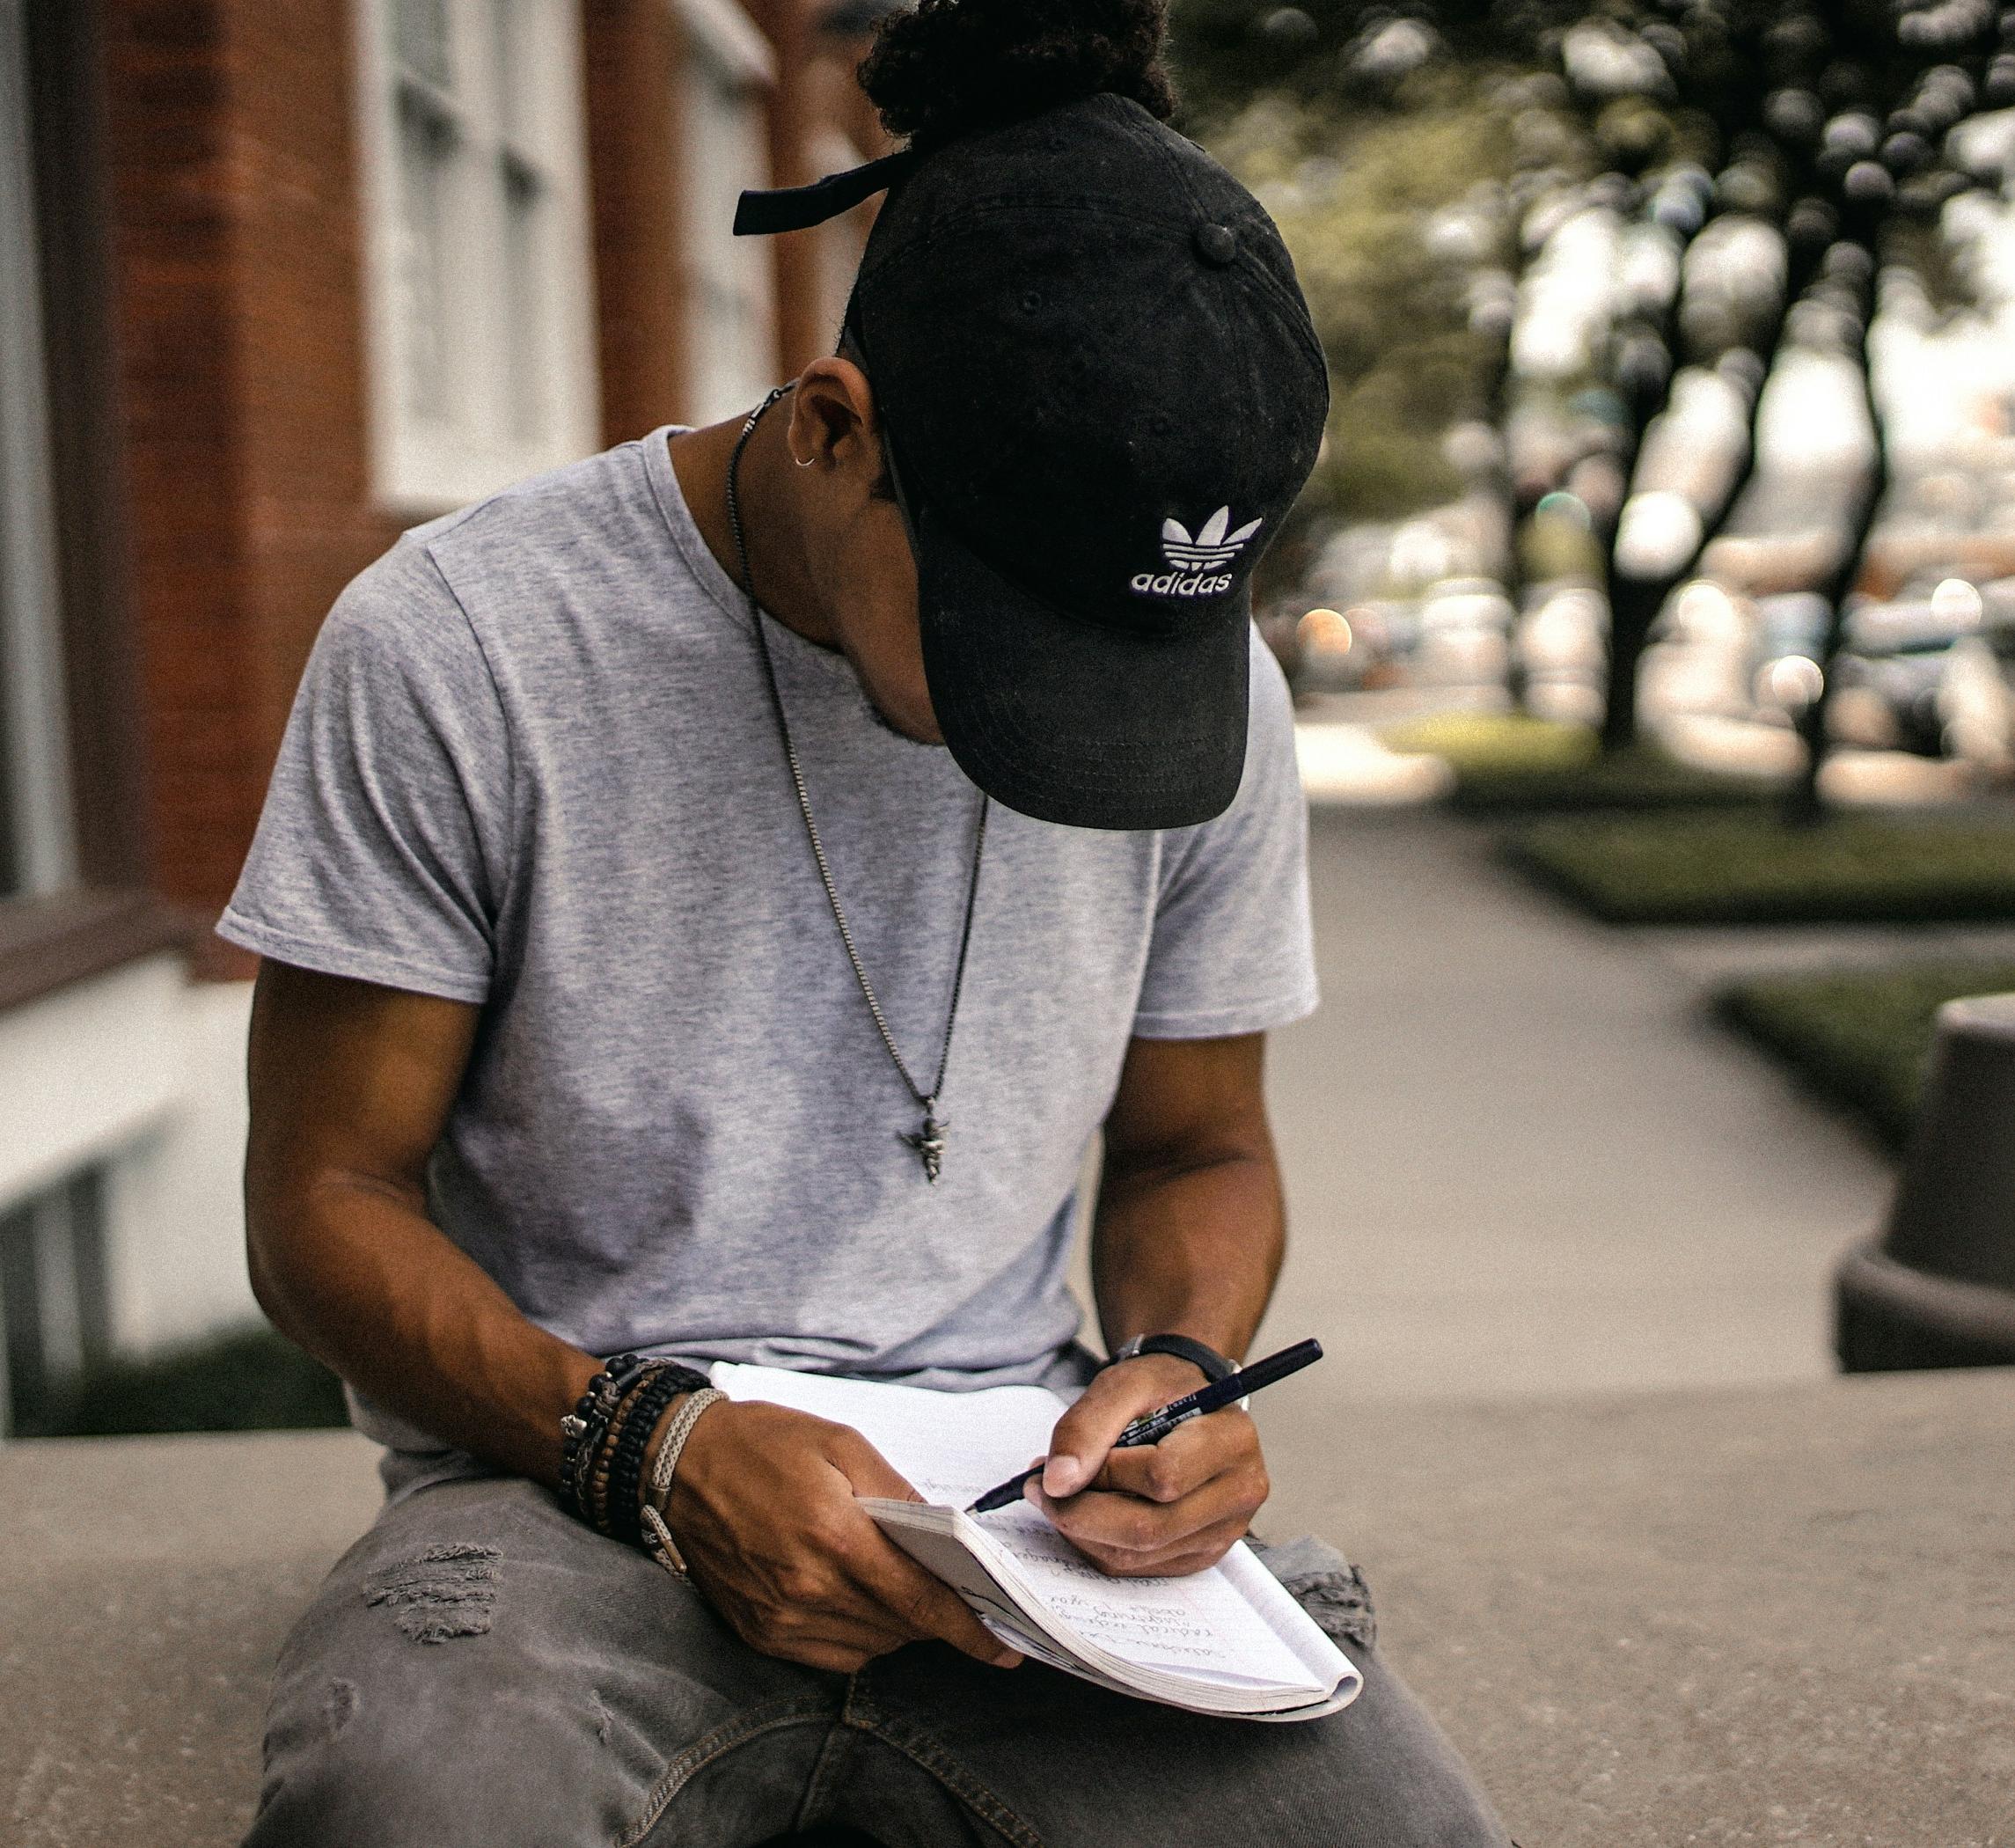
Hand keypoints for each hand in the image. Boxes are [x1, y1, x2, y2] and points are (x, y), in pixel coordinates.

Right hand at [662, 1397, 1021, 1673]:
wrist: (676, 1463)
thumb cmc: (763, 1443)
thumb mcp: (841, 1443)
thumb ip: (898, 1492)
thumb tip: (946, 1536)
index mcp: (836, 1536)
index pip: (920, 1600)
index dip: (969, 1628)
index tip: (1005, 1644)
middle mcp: (809, 1588)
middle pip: (901, 1627)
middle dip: (936, 1615)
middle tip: (959, 1594)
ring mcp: (781, 1618)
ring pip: (871, 1645)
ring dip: (898, 1624)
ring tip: (898, 1582)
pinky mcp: (760, 1633)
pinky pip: (832, 1655)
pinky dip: (858, 1635)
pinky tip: (857, 1597)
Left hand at [1030, 1354, 1268, 1576]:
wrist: (1189, 1402)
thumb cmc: (1160, 1389)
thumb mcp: (1123, 1384)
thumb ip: (1086, 1426)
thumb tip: (1057, 1482)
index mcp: (1232, 1441)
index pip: (1163, 1476)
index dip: (1103, 1475)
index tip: (1054, 1465)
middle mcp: (1240, 1493)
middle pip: (1151, 1527)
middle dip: (1081, 1512)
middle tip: (1040, 1489)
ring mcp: (1224, 1531)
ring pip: (1139, 1555)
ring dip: (1083, 1531)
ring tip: (1058, 1496)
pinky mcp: (1202, 1555)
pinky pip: (1139, 1567)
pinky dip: (1098, 1545)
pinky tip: (1085, 1513)